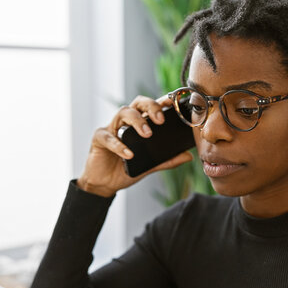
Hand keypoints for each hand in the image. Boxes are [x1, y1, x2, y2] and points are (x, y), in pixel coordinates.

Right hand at [77, 95, 193, 196]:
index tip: (173, 103)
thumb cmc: (125, 169)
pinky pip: (108, 137)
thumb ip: (167, 160)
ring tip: (147, 134)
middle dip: (150, 107)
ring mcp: (111, 128)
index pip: (150, 107)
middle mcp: (125, 122)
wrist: (105, 184)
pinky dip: (119, 145)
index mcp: (138, 124)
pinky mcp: (99, 139)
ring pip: (123, 113)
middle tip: (161, 119)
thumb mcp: (149, 165)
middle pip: (137, 103)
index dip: (161, 102)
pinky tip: (129, 154)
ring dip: (137, 121)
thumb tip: (188, 156)